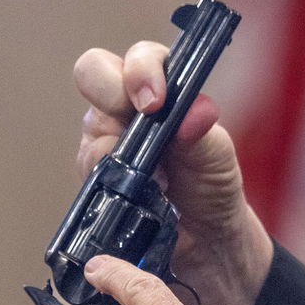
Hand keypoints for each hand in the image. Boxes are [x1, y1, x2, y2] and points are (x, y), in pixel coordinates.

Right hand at [74, 44, 273, 304]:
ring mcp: (101, 149)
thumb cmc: (211, 189)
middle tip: (142, 120)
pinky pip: (88, 181)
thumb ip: (203, 132)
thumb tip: (194, 111)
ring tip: (160, 183)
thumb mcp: (217, 157)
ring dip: (124, 157)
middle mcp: (120, 113)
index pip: (135, 58)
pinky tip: (142, 203)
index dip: (138, 70)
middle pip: (92, 73)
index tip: (156, 101)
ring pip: (90, 135)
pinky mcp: (93, 187)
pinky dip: (115, 192)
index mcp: (154, 92)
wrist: (209, 246)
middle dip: (112, 93)